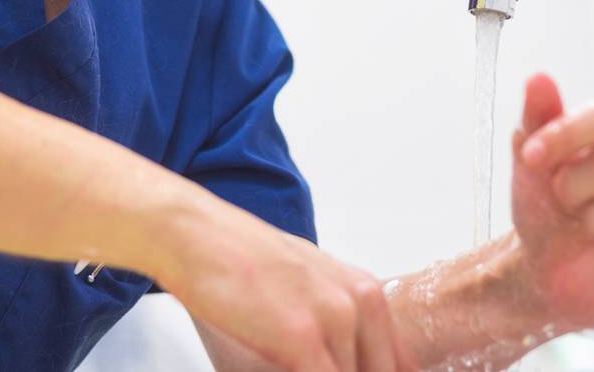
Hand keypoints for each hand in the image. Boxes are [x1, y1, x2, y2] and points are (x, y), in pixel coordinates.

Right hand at [156, 196, 417, 371]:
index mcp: (365, 292)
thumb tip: (343, 357)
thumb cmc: (239, 259)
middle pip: (377, 371)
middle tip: (306, 366)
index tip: (351, 370)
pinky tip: (277, 369)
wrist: (195, 235)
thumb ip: (336, 323)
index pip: (398, 365)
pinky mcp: (303, 339)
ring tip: (285, 364)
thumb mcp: (305, 285)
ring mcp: (334, 320)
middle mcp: (360, 303)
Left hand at [508, 73, 593, 332]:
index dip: (566, 132)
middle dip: (572, 186)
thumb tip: (538, 77)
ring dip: (593, 222)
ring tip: (588, 230)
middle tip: (565, 203)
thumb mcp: (533, 163)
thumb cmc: (549, 208)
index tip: (530, 155)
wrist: (546, 268)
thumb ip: (538, 119)